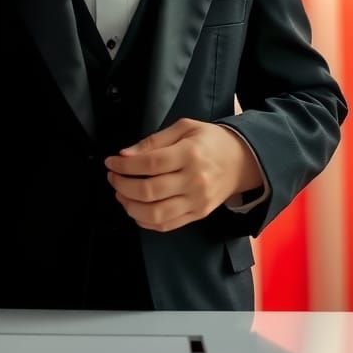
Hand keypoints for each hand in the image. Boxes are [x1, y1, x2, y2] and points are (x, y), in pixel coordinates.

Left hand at [104, 118, 262, 232]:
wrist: (241, 161)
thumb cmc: (210, 140)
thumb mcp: (184, 128)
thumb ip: (154, 140)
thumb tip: (125, 154)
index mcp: (190, 154)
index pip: (150, 163)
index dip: (125, 165)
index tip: (111, 162)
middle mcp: (194, 180)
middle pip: (149, 190)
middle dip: (122, 185)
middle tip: (112, 177)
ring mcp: (196, 201)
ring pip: (155, 213)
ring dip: (130, 206)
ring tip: (120, 193)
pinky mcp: (197, 215)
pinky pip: (166, 225)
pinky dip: (145, 221)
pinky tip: (135, 208)